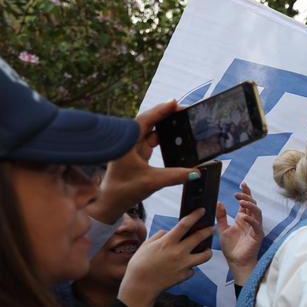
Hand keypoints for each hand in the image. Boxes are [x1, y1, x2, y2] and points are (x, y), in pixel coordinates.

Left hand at [91, 100, 196, 223]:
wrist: (109, 203)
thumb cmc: (123, 191)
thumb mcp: (152, 182)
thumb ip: (175, 176)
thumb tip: (196, 172)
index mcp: (126, 143)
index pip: (145, 120)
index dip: (160, 110)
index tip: (175, 103)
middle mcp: (128, 142)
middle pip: (148, 122)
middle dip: (165, 114)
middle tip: (182, 110)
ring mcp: (132, 148)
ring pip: (150, 131)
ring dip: (164, 126)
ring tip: (180, 120)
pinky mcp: (136, 154)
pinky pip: (150, 141)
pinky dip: (162, 137)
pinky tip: (173, 136)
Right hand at [116, 210, 213, 306]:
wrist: (140, 286)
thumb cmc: (140, 264)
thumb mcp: (147, 245)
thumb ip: (160, 236)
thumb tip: (169, 232)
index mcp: (168, 242)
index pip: (185, 224)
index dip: (195, 215)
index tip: (202, 211)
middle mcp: (178, 252)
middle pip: (200, 238)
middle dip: (208, 231)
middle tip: (212, 228)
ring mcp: (184, 265)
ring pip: (205, 256)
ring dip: (207, 251)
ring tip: (205, 249)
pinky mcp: (185, 276)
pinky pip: (192, 269)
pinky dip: (190, 267)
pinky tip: (184, 266)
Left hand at [218, 182, 263, 285]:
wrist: (236, 262)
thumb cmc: (231, 248)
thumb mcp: (222, 229)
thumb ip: (221, 216)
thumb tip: (219, 203)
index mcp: (243, 219)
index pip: (247, 203)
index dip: (246, 193)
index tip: (242, 184)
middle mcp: (251, 222)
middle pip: (253, 205)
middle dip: (247, 197)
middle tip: (238, 194)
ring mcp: (255, 228)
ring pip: (257, 212)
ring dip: (250, 205)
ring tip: (241, 201)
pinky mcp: (257, 236)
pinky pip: (256, 225)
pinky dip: (251, 219)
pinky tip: (244, 216)